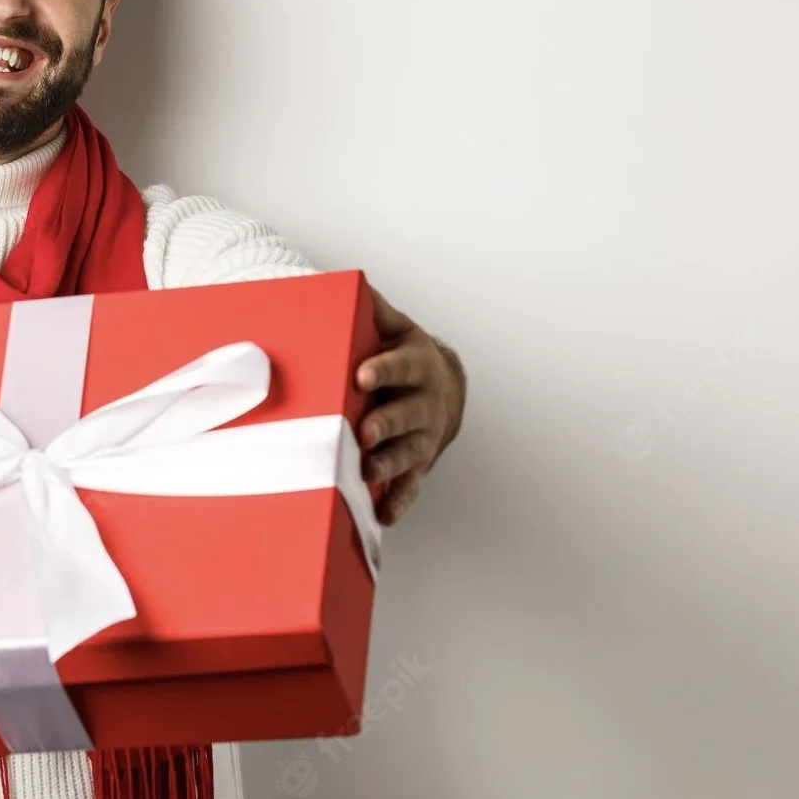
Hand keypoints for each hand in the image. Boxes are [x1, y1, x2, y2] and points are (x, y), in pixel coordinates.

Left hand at [353, 286, 465, 525]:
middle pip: (407, 415)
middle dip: (387, 424)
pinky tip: (383, 515)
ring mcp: (424, 438)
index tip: (362, 375)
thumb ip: (375, 312)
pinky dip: (398, 502)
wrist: (445, 390)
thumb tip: (354, 283)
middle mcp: (425, 403)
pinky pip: (410, 486)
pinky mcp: (418, 465)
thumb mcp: (395, 330)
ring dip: (389, 465)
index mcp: (417, 366)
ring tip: (367, 473)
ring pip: (409, 453)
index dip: (383, 370)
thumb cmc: (405, 358)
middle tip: (365, 430)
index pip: (400, 367)